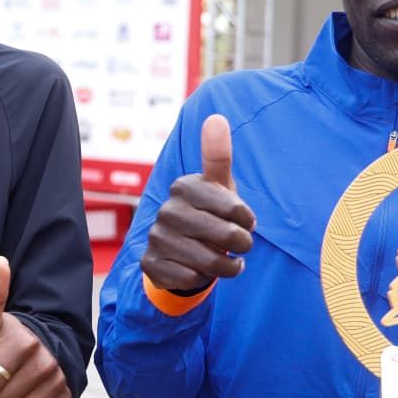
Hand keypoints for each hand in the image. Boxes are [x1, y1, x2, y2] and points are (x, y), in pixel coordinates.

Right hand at [141, 114, 256, 291]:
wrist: (180, 251)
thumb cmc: (208, 214)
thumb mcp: (218, 187)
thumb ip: (217, 155)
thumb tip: (216, 117)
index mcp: (184, 187)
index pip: (233, 207)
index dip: (247, 220)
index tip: (247, 223)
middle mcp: (166, 210)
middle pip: (224, 235)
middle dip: (241, 245)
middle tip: (243, 246)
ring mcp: (156, 237)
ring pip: (208, 261)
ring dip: (227, 267)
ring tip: (230, 263)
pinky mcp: (150, 264)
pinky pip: (189, 278)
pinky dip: (202, 279)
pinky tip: (202, 271)